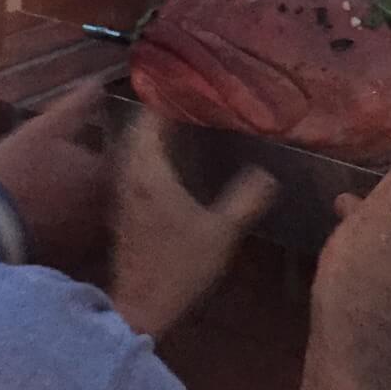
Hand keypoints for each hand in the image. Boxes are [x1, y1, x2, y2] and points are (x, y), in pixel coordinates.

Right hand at [0, 81, 116, 270]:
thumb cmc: (15, 167)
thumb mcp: (44, 128)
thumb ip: (76, 105)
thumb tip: (99, 83)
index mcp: (105, 177)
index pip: (125, 163)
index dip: (115, 154)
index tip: (103, 147)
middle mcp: (106, 212)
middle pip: (116, 196)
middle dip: (104, 185)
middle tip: (82, 176)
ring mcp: (89, 240)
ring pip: (99, 222)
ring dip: (90, 211)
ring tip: (67, 200)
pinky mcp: (70, 261)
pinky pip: (82, 247)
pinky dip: (75, 235)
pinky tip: (56, 225)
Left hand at [108, 111, 278, 339]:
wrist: (140, 306)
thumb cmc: (179, 266)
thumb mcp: (222, 232)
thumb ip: (246, 199)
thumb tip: (268, 173)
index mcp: (149, 172)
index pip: (150, 120)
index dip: (165, 98)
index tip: (187, 83)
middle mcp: (129, 175)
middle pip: (137, 130)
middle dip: (159, 112)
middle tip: (188, 100)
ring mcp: (122, 193)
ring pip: (132, 149)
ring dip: (151, 133)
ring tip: (181, 123)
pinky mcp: (123, 209)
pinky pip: (133, 167)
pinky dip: (148, 154)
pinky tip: (170, 162)